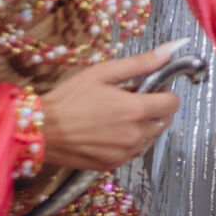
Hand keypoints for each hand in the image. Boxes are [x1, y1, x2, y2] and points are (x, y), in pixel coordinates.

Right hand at [41, 42, 185, 169]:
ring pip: (149, 139)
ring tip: (117, 116)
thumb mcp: (105, 72)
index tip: (150, 88)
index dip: (165, 93)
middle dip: (155, 109)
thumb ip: (142, 63)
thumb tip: (172, 49)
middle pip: (164, 122)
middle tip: (131, 100)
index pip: (173, 104)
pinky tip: (109, 132)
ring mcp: (123, 153)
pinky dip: (128, 142)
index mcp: (136, 110)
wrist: (42, 129)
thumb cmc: (70, 97)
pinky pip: (132, 153)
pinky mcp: (111, 165)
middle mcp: (135, 135)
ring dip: (142, 127)